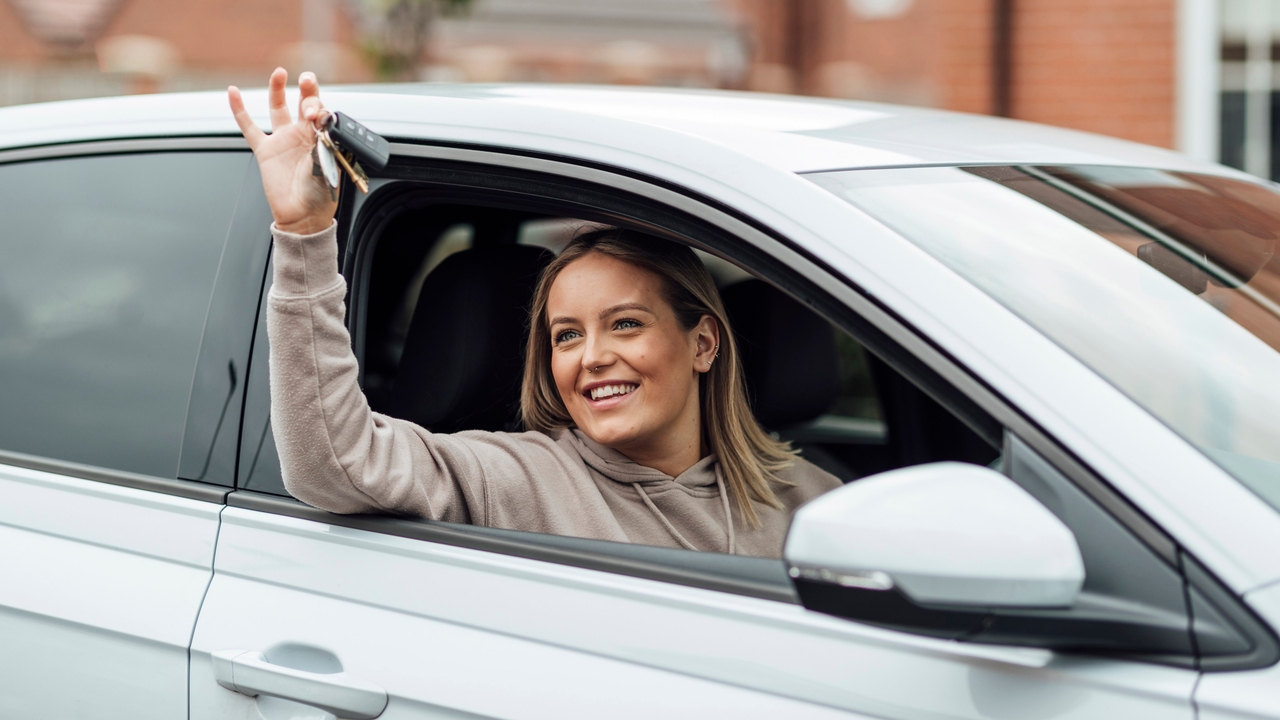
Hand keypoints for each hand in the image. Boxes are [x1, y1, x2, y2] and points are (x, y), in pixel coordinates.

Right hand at [228, 68, 337, 235]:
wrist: (303, 217)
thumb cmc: (320, 196)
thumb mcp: (326, 166)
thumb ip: (320, 143)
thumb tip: (318, 124)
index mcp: (323, 139)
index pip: (322, 112)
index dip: (319, 107)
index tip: (316, 112)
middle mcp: (303, 136)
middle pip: (304, 104)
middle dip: (307, 91)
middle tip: (306, 79)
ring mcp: (283, 141)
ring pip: (278, 108)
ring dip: (278, 89)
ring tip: (280, 72)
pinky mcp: (265, 150)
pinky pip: (248, 127)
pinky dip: (239, 110)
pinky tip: (232, 92)